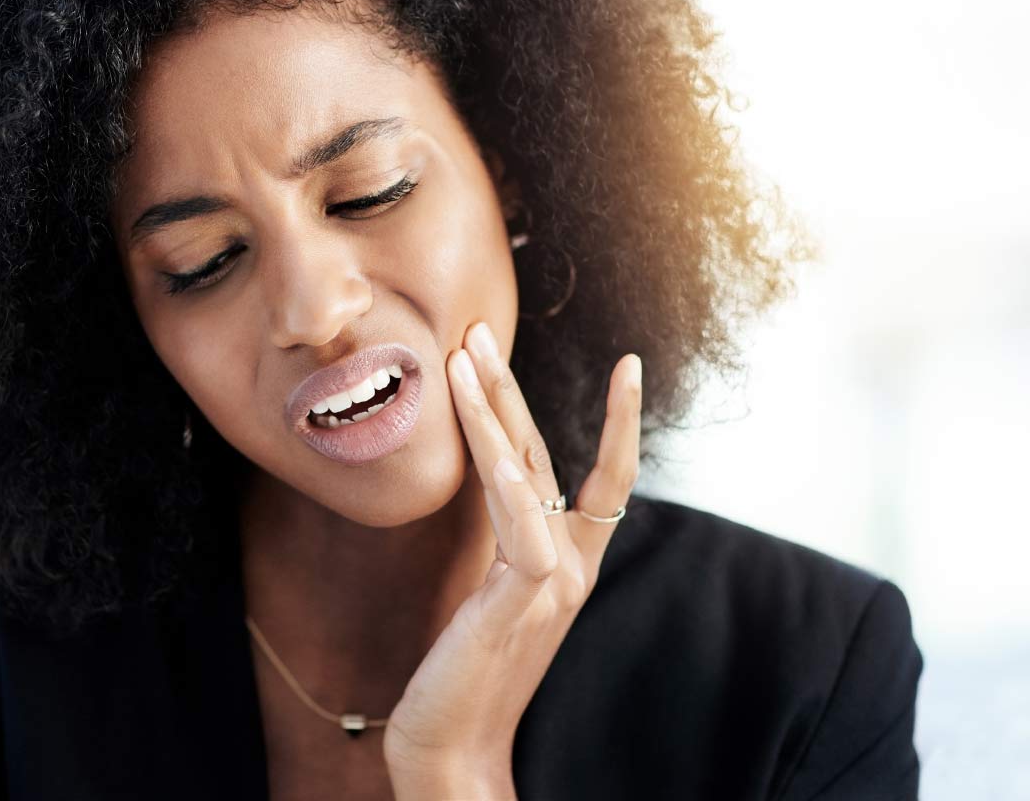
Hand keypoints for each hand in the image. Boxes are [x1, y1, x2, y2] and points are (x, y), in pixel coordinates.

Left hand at [382, 321, 642, 787]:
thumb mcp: (490, 594)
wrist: (453, 747)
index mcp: (564, 562)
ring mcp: (550, 582)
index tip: (627, 364)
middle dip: (512, 388)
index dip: (616, 421)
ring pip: (526, 473)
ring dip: (492, 408)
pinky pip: (518, 522)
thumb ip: (508, 542)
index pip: (598, 476)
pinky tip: (481, 433)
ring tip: (462, 355)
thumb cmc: (465, 673)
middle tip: (478, 331)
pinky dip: (501, 473)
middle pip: (544, 455)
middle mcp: (568, 566)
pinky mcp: (523, 601)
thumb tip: (501, 489)